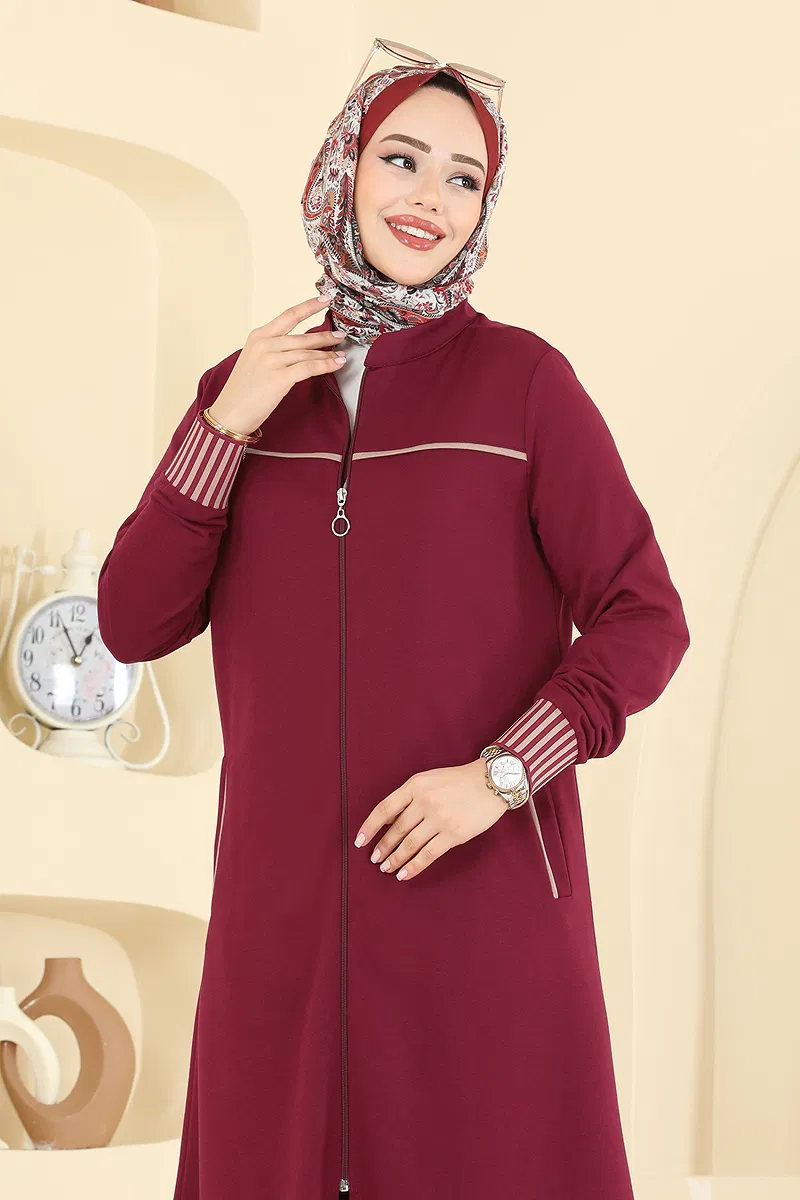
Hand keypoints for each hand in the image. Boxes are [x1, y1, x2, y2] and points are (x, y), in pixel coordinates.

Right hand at [206, 294, 347, 435]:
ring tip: (341, 355)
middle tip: (341, 335)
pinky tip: (336, 364)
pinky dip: (326, 365)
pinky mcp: (279, 377)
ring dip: (328, 353)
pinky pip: (309, 367)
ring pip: (308, 352)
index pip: (289, 315)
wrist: (231, 412)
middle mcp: (264, 344)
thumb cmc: (244, 390)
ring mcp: (271, 360)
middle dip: (326, 336)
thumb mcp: (254, 359)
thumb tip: (301, 345)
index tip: (326, 298)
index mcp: (258, 336)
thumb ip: (273, 348)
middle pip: (303, 336)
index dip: (310, 306)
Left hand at [354, 759, 508, 882]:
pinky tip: (404, 874)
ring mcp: (439, 819)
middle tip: (375, 859)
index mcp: (415, 785)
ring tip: (386, 868)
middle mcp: (424, 801)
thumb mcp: (428, 780)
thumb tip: (389, 822)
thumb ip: (409, 797)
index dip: (369, 827)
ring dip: (395, 859)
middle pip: (396, 830)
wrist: (490, 782)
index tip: (359, 841)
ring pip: (409, 844)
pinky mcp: (454, 834)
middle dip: (382, 847)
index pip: (384, 808)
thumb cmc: (458, 781)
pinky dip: (413, 866)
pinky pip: (428, 854)